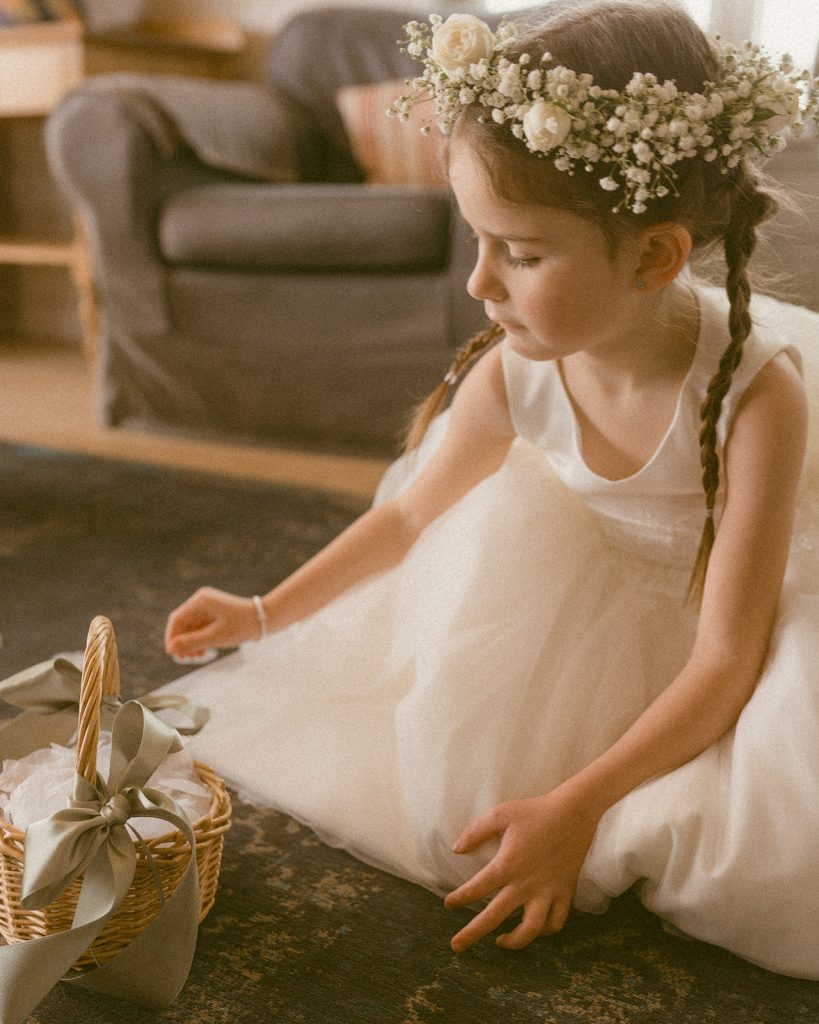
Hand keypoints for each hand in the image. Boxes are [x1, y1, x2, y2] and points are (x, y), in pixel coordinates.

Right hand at [164, 586, 260, 657]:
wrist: (265, 620)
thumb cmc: (242, 626)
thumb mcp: (215, 637)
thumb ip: (191, 642)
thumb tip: (170, 649)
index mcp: (200, 601)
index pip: (177, 619)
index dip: (171, 637)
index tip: (172, 654)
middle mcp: (202, 601)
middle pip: (183, 624)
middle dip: (182, 642)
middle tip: (185, 659)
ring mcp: (209, 607)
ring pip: (192, 627)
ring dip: (191, 643)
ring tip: (195, 658)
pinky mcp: (215, 614)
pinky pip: (201, 628)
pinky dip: (200, 639)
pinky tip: (203, 652)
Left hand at [444, 788, 599, 952]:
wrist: (575, 812)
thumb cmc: (534, 811)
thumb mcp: (500, 814)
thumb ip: (476, 832)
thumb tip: (456, 849)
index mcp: (507, 865)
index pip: (476, 889)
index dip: (459, 899)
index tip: (448, 905)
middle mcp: (525, 884)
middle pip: (495, 916)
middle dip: (472, 933)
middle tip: (456, 946)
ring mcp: (547, 891)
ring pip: (530, 929)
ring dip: (514, 941)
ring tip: (500, 941)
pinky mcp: (564, 892)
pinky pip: (556, 921)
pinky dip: (545, 931)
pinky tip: (533, 928)